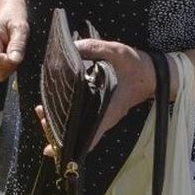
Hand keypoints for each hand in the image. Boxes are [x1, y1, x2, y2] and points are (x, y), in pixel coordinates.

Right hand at [0, 15, 28, 81]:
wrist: (8, 17)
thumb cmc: (12, 19)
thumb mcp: (20, 27)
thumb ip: (18, 44)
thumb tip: (14, 60)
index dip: (9, 61)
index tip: (18, 55)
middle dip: (10, 65)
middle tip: (15, 51)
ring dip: (8, 67)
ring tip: (10, 51)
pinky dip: (6, 68)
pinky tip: (7, 55)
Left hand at [35, 39, 157, 156]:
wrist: (154, 73)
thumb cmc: (136, 66)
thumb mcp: (117, 52)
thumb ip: (94, 48)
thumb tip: (71, 48)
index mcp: (109, 108)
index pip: (90, 134)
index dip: (71, 145)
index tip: (53, 147)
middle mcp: (106, 117)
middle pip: (79, 135)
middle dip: (57, 130)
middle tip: (41, 115)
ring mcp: (104, 116)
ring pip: (80, 129)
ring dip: (60, 124)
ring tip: (42, 111)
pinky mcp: (103, 110)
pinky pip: (83, 120)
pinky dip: (68, 119)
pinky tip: (54, 110)